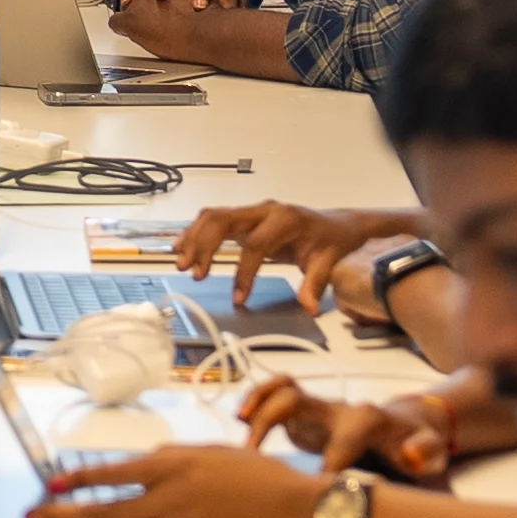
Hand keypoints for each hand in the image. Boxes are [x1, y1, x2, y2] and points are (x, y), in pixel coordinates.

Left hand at [29, 445, 320, 517]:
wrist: (293, 513)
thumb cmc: (260, 479)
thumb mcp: (212, 451)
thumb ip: (172, 458)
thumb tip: (140, 464)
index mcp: (172, 466)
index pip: (109, 473)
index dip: (75, 480)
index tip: (52, 486)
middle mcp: (167, 499)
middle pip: (100, 510)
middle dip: (61, 516)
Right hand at [174, 202, 421, 311]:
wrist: (336, 225)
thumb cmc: (331, 241)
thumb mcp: (328, 262)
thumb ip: (315, 283)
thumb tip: (308, 306)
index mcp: (285, 220)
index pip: (256, 245)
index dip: (244, 273)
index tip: (239, 298)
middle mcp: (265, 211)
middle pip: (224, 220)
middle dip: (204, 245)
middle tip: (192, 271)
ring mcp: (253, 212)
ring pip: (214, 216)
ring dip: (194, 238)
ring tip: (181, 262)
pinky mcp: (245, 219)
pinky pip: (215, 219)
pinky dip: (196, 232)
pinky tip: (180, 245)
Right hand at [240, 378, 456, 481]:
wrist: (408, 424)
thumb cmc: (416, 443)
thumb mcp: (431, 450)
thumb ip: (425, 451)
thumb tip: (409, 454)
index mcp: (367, 419)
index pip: (343, 436)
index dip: (330, 460)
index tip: (318, 487)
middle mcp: (338, 408)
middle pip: (297, 399)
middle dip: (270, 419)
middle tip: (252, 453)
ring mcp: (320, 410)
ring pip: (282, 389)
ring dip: (257, 400)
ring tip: (239, 422)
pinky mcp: (306, 415)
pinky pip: (276, 397)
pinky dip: (256, 402)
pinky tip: (241, 420)